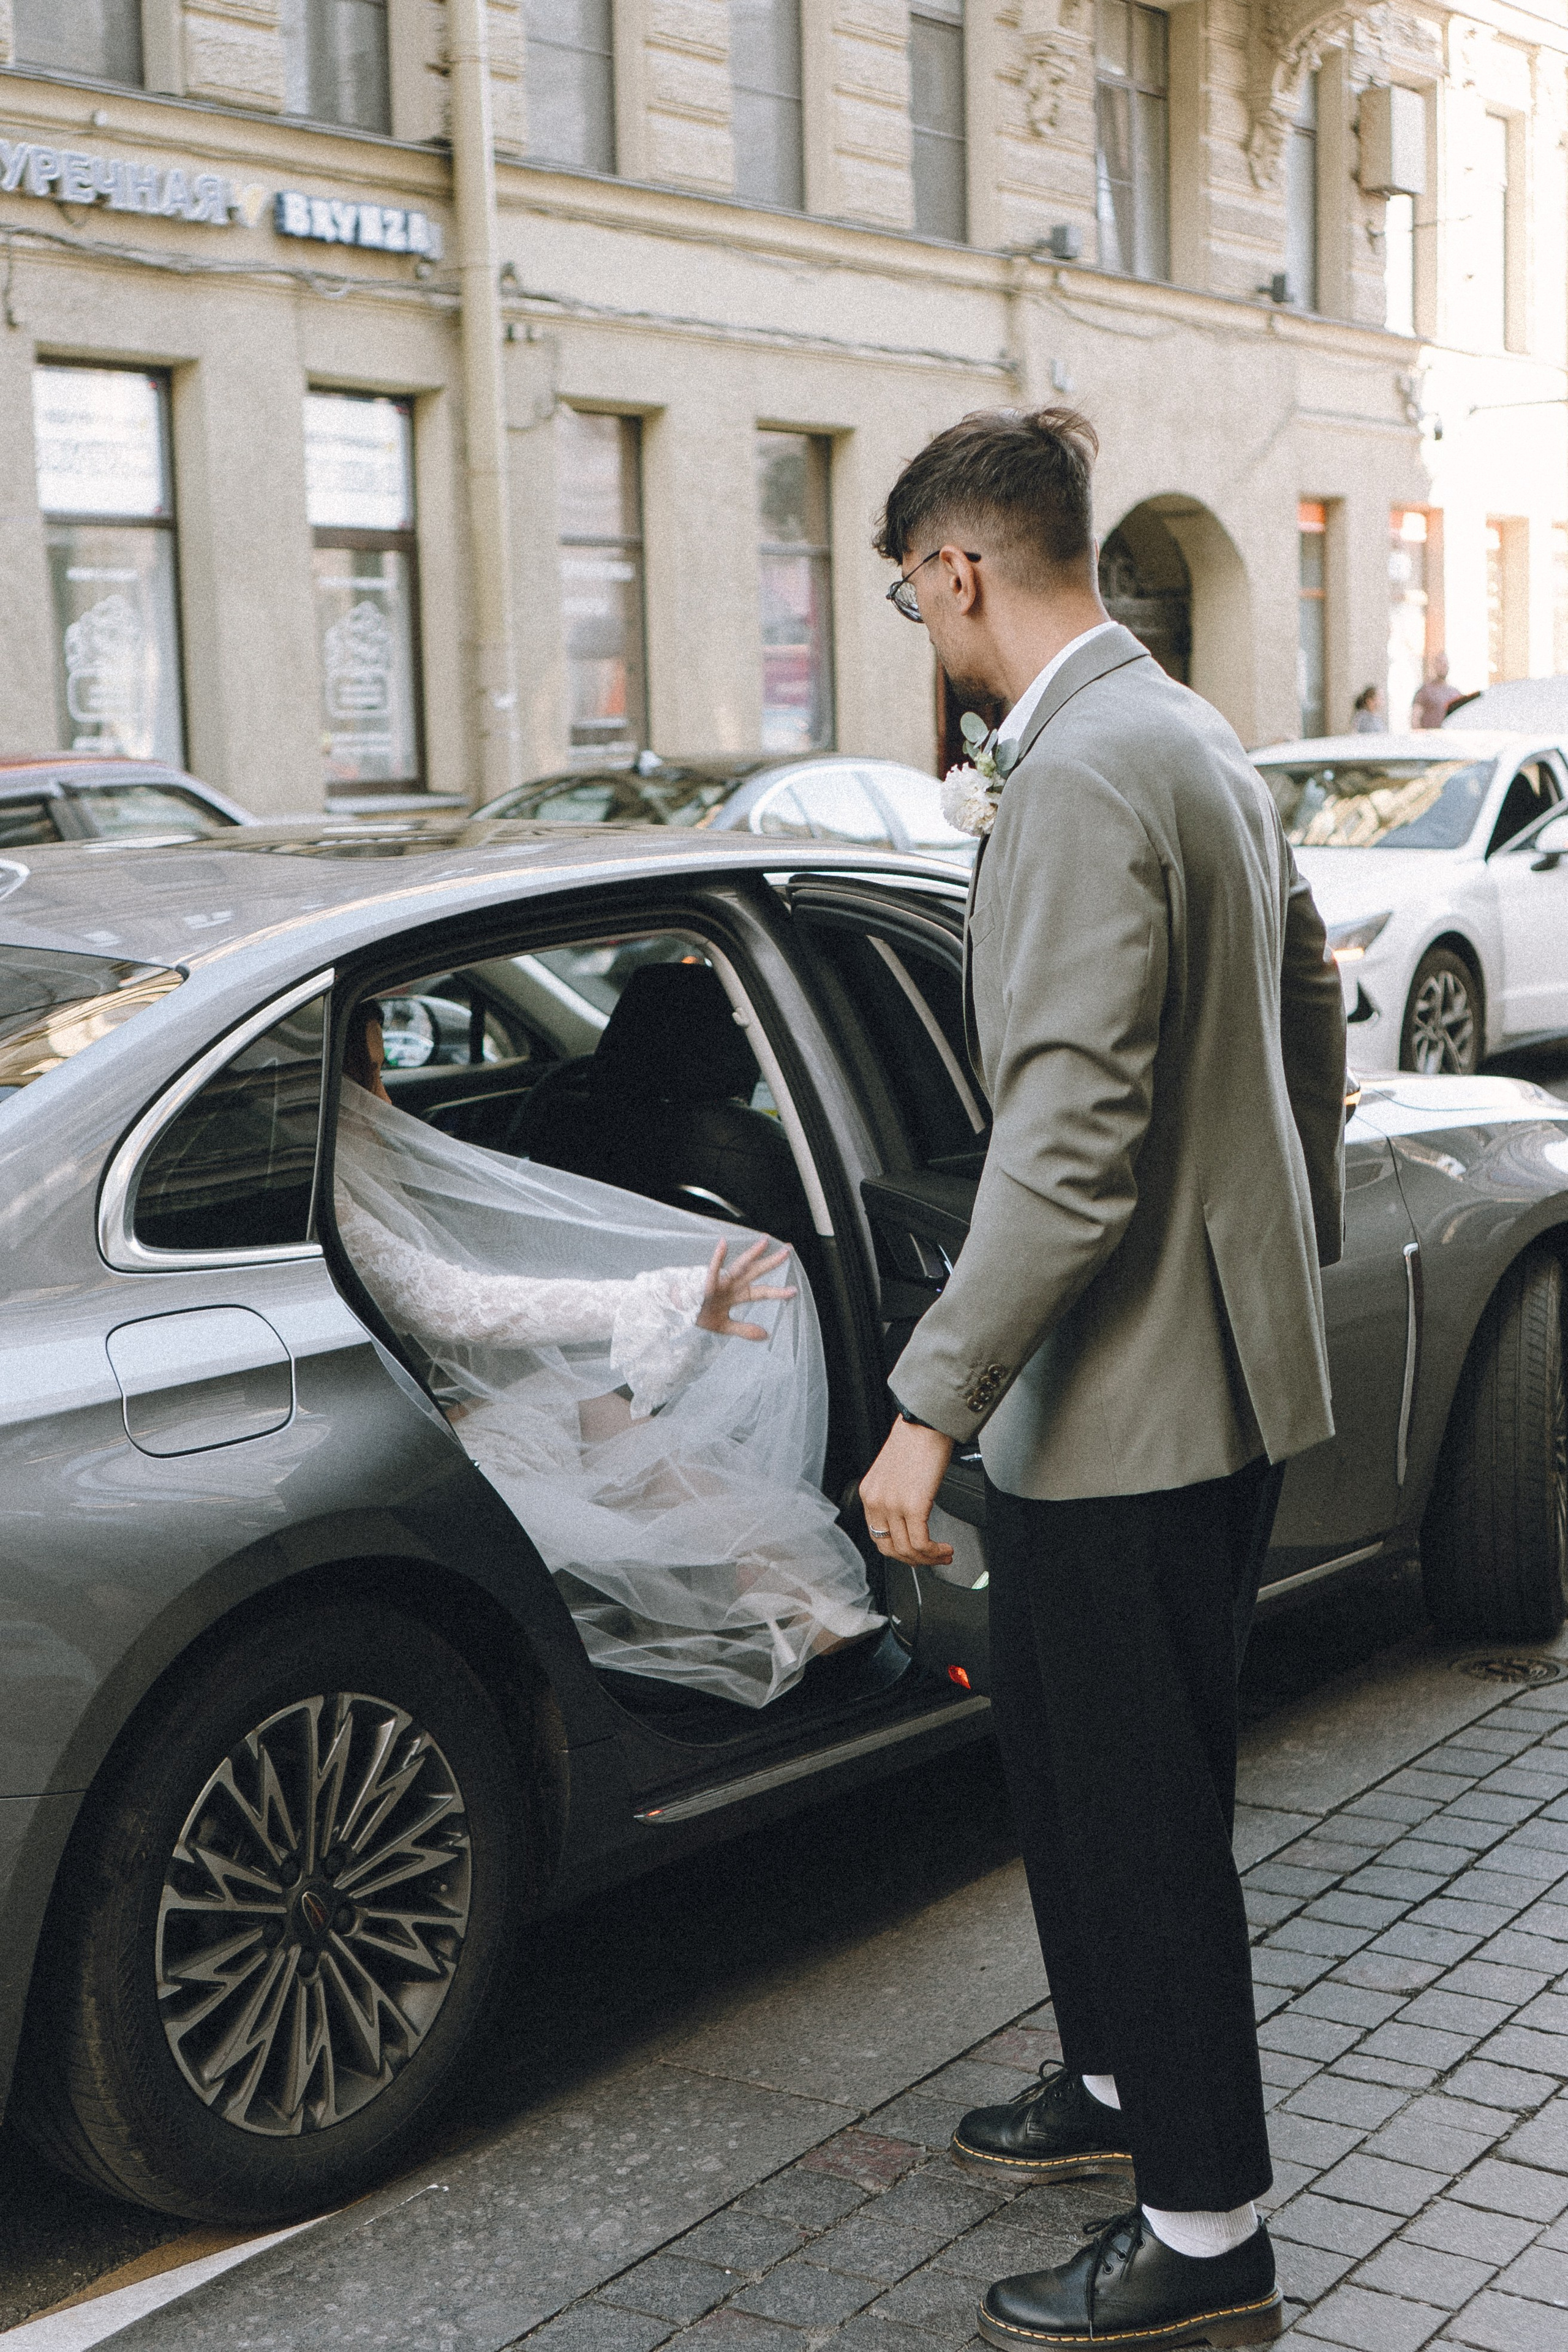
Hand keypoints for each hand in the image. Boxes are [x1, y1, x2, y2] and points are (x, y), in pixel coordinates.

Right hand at [696, 1237, 796, 1339]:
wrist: (679, 1315)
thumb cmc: (699, 1315)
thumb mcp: (724, 1326)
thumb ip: (745, 1329)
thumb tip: (766, 1334)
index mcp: (736, 1295)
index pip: (761, 1292)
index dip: (778, 1292)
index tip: (794, 1291)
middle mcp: (731, 1285)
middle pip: (755, 1273)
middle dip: (771, 1262)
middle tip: (789, 1249)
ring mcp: (719, 1283)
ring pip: (738, 1266)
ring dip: (752, 1254)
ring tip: (764, 1242)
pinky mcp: (706, 1284)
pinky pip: (712, 1269)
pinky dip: (717, 1258)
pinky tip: (723, 1244)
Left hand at [859, 1418, 954, 1566]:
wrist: (926, 1423)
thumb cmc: (916, 1441)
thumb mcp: (895, 1473)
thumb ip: (896, 1496)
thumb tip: (912, 1519)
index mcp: (869, 1494)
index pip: (877, 1535)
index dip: (898, 1550)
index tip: (914, 1552)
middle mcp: (876, 1501)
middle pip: (889, 1548)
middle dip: (913, 1560)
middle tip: (931, 1559)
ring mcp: (892, 1505)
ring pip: (906, 1550)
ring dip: (928, 1559)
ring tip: (944, 1554)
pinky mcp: (912, 1505)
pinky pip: (921, 1543)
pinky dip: (934, 1552)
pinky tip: (945, 1548)